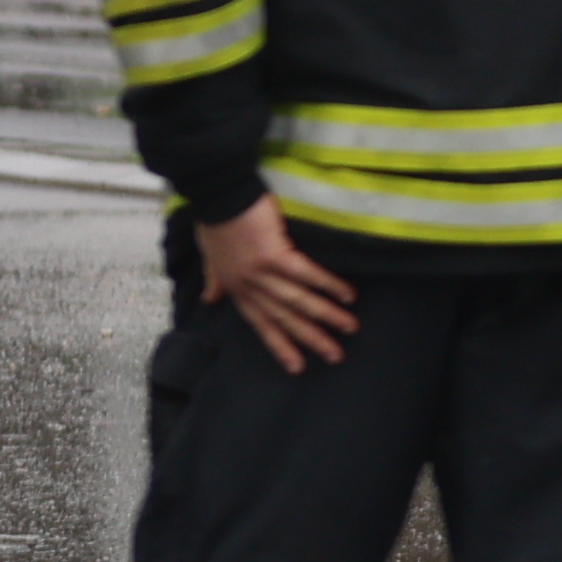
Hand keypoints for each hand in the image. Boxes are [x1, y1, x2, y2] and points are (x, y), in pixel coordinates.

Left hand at [196, 192, 361, 372]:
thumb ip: (214, 279)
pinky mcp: (273, 255)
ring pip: (298, 301)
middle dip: (311, 339)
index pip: (260, 324)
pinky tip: (348, 295)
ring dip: (327, 316)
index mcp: (236, 288)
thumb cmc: (214, 220)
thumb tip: (210, 300)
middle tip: (335, 356)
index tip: (297, 367)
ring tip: (351, 328)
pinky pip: (306, 275)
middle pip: (284, 319)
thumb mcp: (210, 255)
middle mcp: (248, 286)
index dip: (279, 345)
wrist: (216, 194)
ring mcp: (260, 273)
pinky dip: (328, 285)